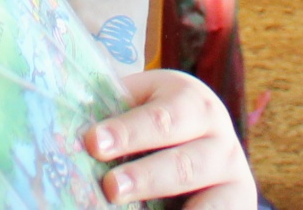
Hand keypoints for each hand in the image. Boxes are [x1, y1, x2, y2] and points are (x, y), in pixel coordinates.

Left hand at [83, 69, 254, 207]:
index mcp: (192, 103)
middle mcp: (221, 140)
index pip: (161, 118)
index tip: (94, 143)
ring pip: (209, 201)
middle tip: (110, 186)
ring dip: (166, 200)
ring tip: (126, 204)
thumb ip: (111, 108)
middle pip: (184, 164)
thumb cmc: (154, 119)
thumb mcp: (139, 104)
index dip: (128, 132)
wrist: (202, 138)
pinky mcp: (239, 205)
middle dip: (145, 177)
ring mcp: (234, 177)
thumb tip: (62, 113)